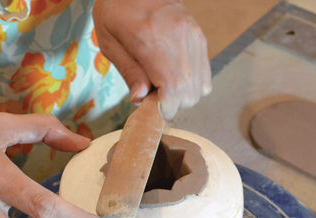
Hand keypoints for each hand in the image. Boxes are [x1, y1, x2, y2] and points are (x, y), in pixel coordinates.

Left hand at [93, 0, 211, 119]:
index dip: (166, 107)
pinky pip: (205, 76)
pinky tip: (176, 78)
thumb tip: (141, 99)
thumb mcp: (110, 42)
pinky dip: (192, 85)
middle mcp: (178, 37)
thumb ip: (129, 72)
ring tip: (165, 86)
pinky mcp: (200, 37)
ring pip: (201, 87)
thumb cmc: (117, 11)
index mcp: (151, 38)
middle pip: (190, 93)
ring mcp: (193, 36)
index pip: (174, 88)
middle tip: (156, 96)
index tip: (153, 108)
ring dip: (183, 96)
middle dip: (173, 104)